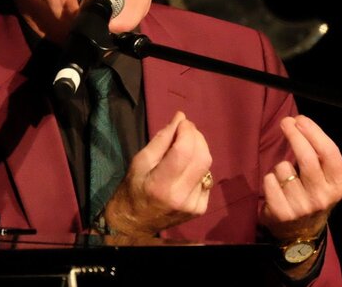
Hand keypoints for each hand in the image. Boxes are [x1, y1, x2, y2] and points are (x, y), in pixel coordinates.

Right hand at [104, 111, 212, 236]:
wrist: (135, 223)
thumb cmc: (133, 189)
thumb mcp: (140, 161)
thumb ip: (162, 139)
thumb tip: (181, 118)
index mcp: (162, 185)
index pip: (184, 151)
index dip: (187, 131)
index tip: (182, 122)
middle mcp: (181, 197)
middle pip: (202, 156)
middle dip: (196, 137)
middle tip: (185, 130)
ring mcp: (194, 205)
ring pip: (207, 165)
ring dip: (198, 149)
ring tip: (184, 147)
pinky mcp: (200, 208)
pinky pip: (207, 178)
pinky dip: (198, 167)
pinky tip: (186, 169)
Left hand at [259, 115, 341, 242]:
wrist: (301, 234)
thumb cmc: (312, 195)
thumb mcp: (325, 179)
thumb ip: (318, 155)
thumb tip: (299, 122)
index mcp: (338, 185)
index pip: (329, 152)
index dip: (314, 132)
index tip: (300, 119)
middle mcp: (322, 197)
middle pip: (307, 157)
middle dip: (294, 134)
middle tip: (286, 122)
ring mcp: (302, 207)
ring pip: (284, 168)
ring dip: (280, 165)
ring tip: (285, 176)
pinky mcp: (282, 213)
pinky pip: (269, 180)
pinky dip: (270, 178)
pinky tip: (276, 186)